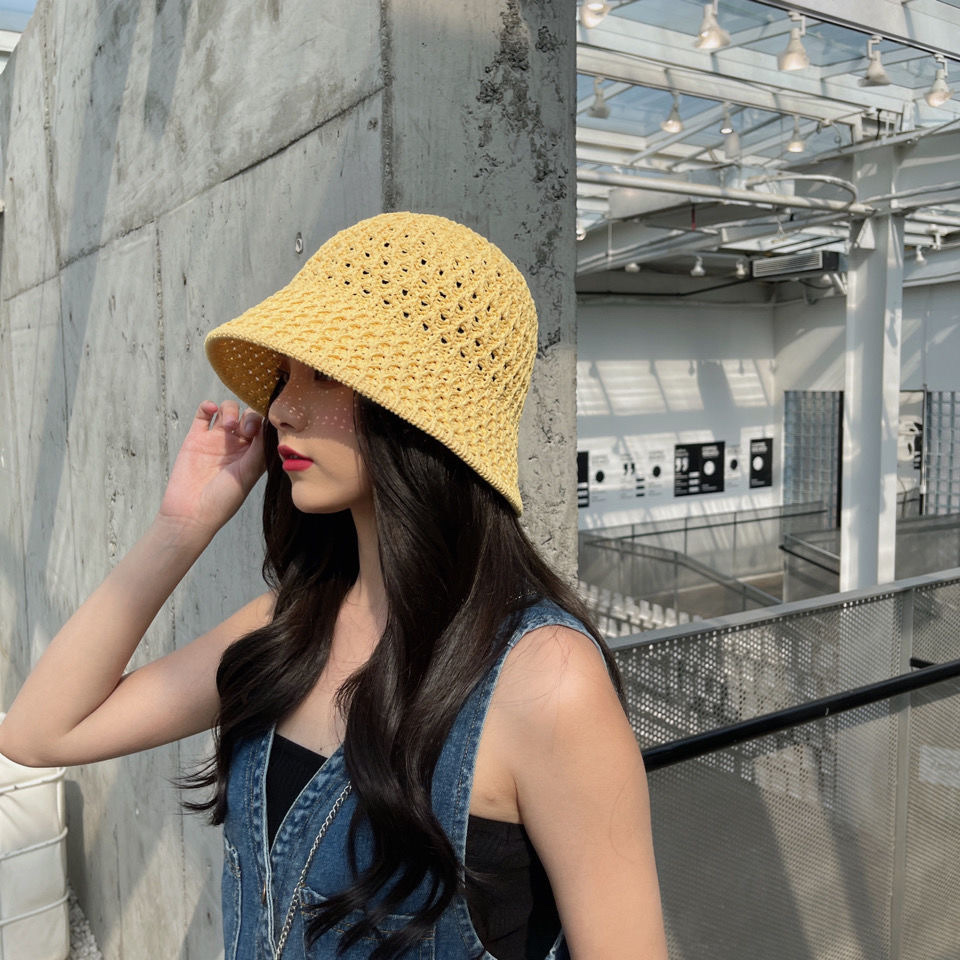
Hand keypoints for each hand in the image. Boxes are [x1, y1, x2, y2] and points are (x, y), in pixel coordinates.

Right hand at [157, 401, 265, 537]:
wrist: (191, 513)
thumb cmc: (223, 500)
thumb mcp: (248, 475)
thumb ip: (259, 449)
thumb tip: (269, 425)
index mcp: (253, 455)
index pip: (264, 429)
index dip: (265, 423)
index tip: (261, 430)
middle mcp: (236, 446)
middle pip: (248, 416)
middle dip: (249, 417)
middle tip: (246, 431)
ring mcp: (215, 440)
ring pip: (227, 411)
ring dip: (230, 410)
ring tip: (228, 425)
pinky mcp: (195, 438)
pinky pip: (203, 413)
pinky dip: (208, 405)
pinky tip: (211, 409)